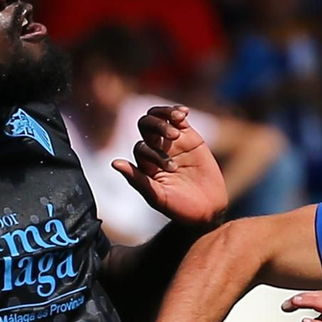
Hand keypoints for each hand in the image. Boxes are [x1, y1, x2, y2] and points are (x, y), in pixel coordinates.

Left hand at [112, 105, 228, 226]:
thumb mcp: (158, 197)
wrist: (207, 210)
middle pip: (146, 126)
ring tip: (179, 119)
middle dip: (157, 126)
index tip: (173, 169)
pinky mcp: (189, 138)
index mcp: (145, 164)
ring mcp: (172, 143)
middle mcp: (155, 150)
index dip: (154, 153)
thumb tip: (114, 162)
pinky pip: (179, 119)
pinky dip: (178, 111)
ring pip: (160, 118)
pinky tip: (183, 113)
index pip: (141, 147)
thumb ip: (137, 180)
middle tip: (174, 136)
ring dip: (165, 114)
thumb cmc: (180, 208)